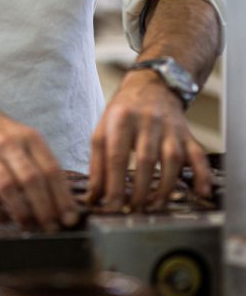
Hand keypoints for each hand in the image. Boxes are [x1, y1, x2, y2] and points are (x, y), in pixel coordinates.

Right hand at [0, 94, 78, 230]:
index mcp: (29, 137)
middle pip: (32, 180)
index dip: (62, 197)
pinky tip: (3, 219)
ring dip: (22, 212)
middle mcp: (9, 144)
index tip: (69, 217)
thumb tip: (62, 197)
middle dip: (45, 209)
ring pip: (8, 187)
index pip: (51, 169)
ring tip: (29, 226)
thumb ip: (39, 162)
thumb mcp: (22, 137)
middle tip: (51, 228)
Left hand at [86, 70, 211, 210]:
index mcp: (122, 119)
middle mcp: (147, 121)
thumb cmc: (123, 111)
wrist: (152, 85)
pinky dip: (201, 174)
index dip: (114, 184)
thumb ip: (97, 163)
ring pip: (171, 160)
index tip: (111, 206)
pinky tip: (200, 192)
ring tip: (154, 206)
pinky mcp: (187, 135)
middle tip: (133, 210)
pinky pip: (198, 155)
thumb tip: (93, 197)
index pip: (117, 155)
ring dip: (164, 187)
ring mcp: (170, 128)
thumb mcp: (103, 129)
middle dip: (140, 190)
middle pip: (145, 159)